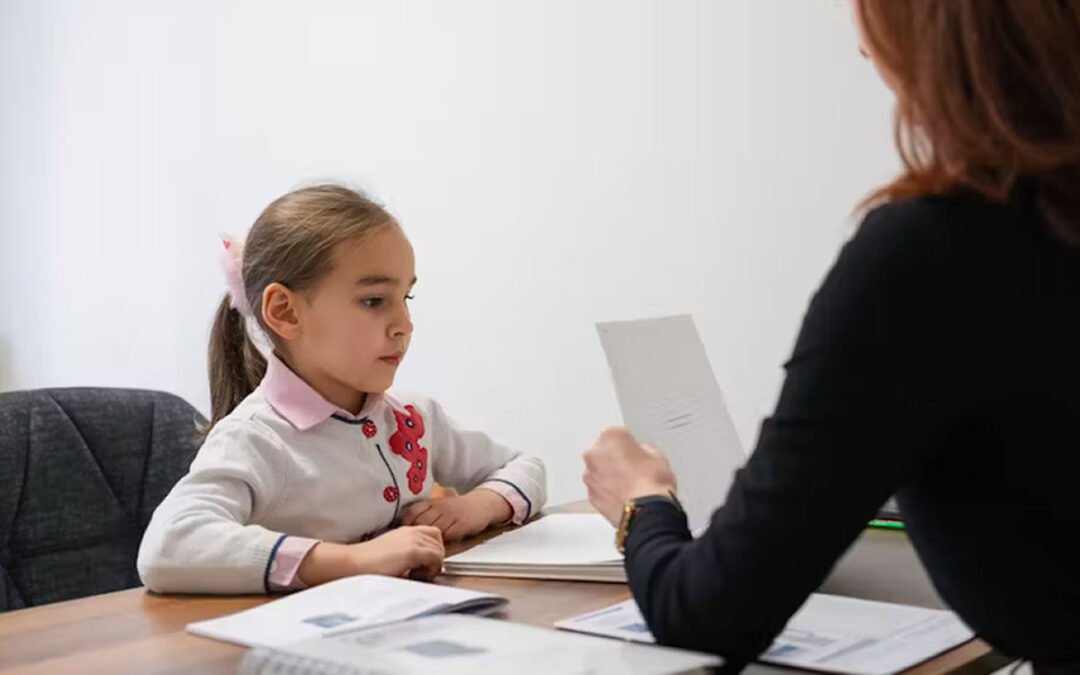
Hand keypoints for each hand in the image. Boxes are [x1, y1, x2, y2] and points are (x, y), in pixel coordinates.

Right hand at [298, 526, 444, 585]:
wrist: (353, 563)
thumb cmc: (367, 564)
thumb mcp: (391, 554)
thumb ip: (408, 555)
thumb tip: (423, 566)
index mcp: (405, 531)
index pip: (433, 534)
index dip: (433, 549)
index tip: (424, 563)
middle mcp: (411, 532)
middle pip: (438, 540)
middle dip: (435, 557)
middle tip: (423, 571)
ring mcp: (413, 540)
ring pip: (439, 550)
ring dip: (433, 564)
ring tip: (418, 575)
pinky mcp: (413, 551)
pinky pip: (436, 558)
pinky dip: (431, 569)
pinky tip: (416, 576)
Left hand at [401, 490, 512, 541]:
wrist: (481, 504)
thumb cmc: (458, 509)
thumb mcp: (439, 507)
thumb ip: (424, 515)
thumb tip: (405, 530)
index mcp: (432, 503)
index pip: (412, 512)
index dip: (406, 525)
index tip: (404, 536)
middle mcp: (440, 507)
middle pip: (421, 523)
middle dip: (417, 535)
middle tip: (415, 545)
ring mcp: (451, 515)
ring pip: (433, 530)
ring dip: (430, 541)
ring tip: (428, 548)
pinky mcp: (461, 524)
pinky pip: (448, 535)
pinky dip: (444, 542)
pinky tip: (442, 546)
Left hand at [583, 427, 677, 526]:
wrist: (646, 513)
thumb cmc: (652, 484)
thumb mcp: (658, 455)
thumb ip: (643, 449)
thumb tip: (641, 455)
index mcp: (610, 436)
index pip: (619, 435)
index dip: (630, 445)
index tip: (637, 453)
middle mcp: (594, 454)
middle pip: (604, 452)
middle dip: (615, 459)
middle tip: (634, 470)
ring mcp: (590, 475)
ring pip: (599, 471)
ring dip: (610, 476)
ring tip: (631, 486)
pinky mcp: (590, 495)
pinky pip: (599, 489)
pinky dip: (607, 491)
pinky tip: (624, 496)